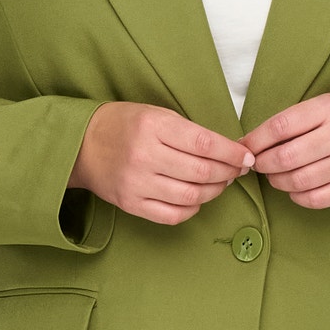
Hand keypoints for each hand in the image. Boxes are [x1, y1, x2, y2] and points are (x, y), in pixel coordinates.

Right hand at [68, 102, 255, 225]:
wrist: (81, 144)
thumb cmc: (124, 125)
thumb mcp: (156, 114)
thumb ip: (190, 132)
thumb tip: (229, 151)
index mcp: (153, 126)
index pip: (205, 144)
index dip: (232, 153)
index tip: (247, 156)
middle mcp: (144, 156)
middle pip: (202, 172)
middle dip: (228, 173)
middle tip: (236, 170)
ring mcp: (137, 183)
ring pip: (191, 196)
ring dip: (214, 191)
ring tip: (220, 183)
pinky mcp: (131, 204)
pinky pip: (173, 215)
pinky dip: (193, 208)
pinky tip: (197, 198)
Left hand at [239, 93, 329, 209]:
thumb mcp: (325, 105)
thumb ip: (292, 121)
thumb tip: (250, 143)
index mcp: (329, 109)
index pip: (280, 127)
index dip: (255, 140)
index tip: (244, 147)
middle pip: (285, 157)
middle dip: (263, 164)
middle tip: (258, 164)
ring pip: (297, 181)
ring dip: (277, 182)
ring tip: (275, 175)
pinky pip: (315, 199)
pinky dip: (296, 197)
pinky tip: (294, 188)